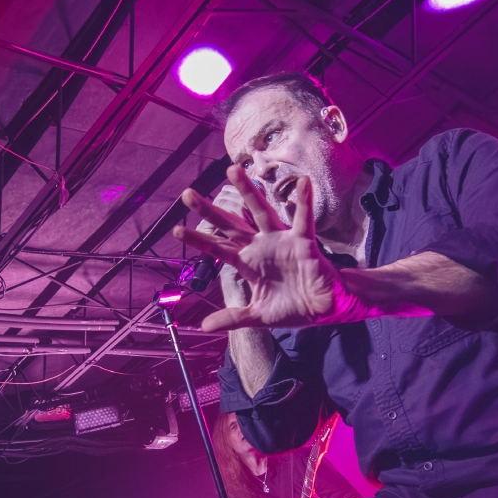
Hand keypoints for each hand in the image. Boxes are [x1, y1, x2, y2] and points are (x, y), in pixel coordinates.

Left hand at [174, 165, 360, 332]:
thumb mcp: (257, 316)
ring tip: (232, 170)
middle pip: (230, 224)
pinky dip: (303, 202)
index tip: (176, 230)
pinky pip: (303, 220)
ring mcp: (280, 241)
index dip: (198, 240)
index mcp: (247, 263)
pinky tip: (302, 182)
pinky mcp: (302, 243)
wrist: (322, 309)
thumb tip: (203, 327)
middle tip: (187, 194)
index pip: (217, 248)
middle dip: (209, 210)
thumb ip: (232, 318)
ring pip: (260, 212)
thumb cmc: (290, 307)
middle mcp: (259, 247)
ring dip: (247, 192)